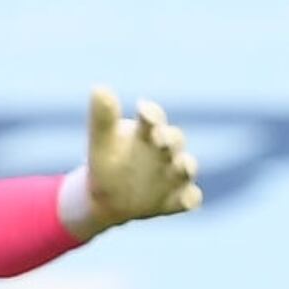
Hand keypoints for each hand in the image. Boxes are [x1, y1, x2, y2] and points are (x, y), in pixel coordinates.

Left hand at [82, 87, 202, 223]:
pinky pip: (190, 198)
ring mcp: (173, 176)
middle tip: (159, 139)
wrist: (110, 200)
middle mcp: (165, 151)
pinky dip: (188, 198)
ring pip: (186, 168)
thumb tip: (98, 88)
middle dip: (169, 139)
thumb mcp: (101, 143)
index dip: (151, 114)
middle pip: (174, 140)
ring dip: (185, 166)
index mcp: (146, 132)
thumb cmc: (107, 164)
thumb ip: (102, 118)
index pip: (153, 117)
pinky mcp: (177, 199)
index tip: (142, 108)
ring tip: (182, 166)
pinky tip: (184, 201)